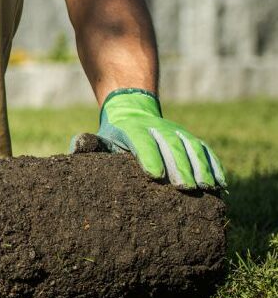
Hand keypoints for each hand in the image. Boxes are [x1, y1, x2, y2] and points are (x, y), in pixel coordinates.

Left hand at [72, 88, 225, 190]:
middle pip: (171, 146)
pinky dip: (215, 166)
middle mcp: (159, 129)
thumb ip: (89, 145)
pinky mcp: (191, 139)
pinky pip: (206, 151)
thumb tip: (77, 147)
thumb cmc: (114, 135)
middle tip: (184, 188)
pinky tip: (221, 185)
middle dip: (179, 166)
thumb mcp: (100, 137)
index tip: (155, 176)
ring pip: (192, 147)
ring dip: (201, 167)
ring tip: (206, 188)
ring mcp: (178, 133)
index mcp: (133, 129)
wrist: (133, 109)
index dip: (149, 157)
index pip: (142, 141)